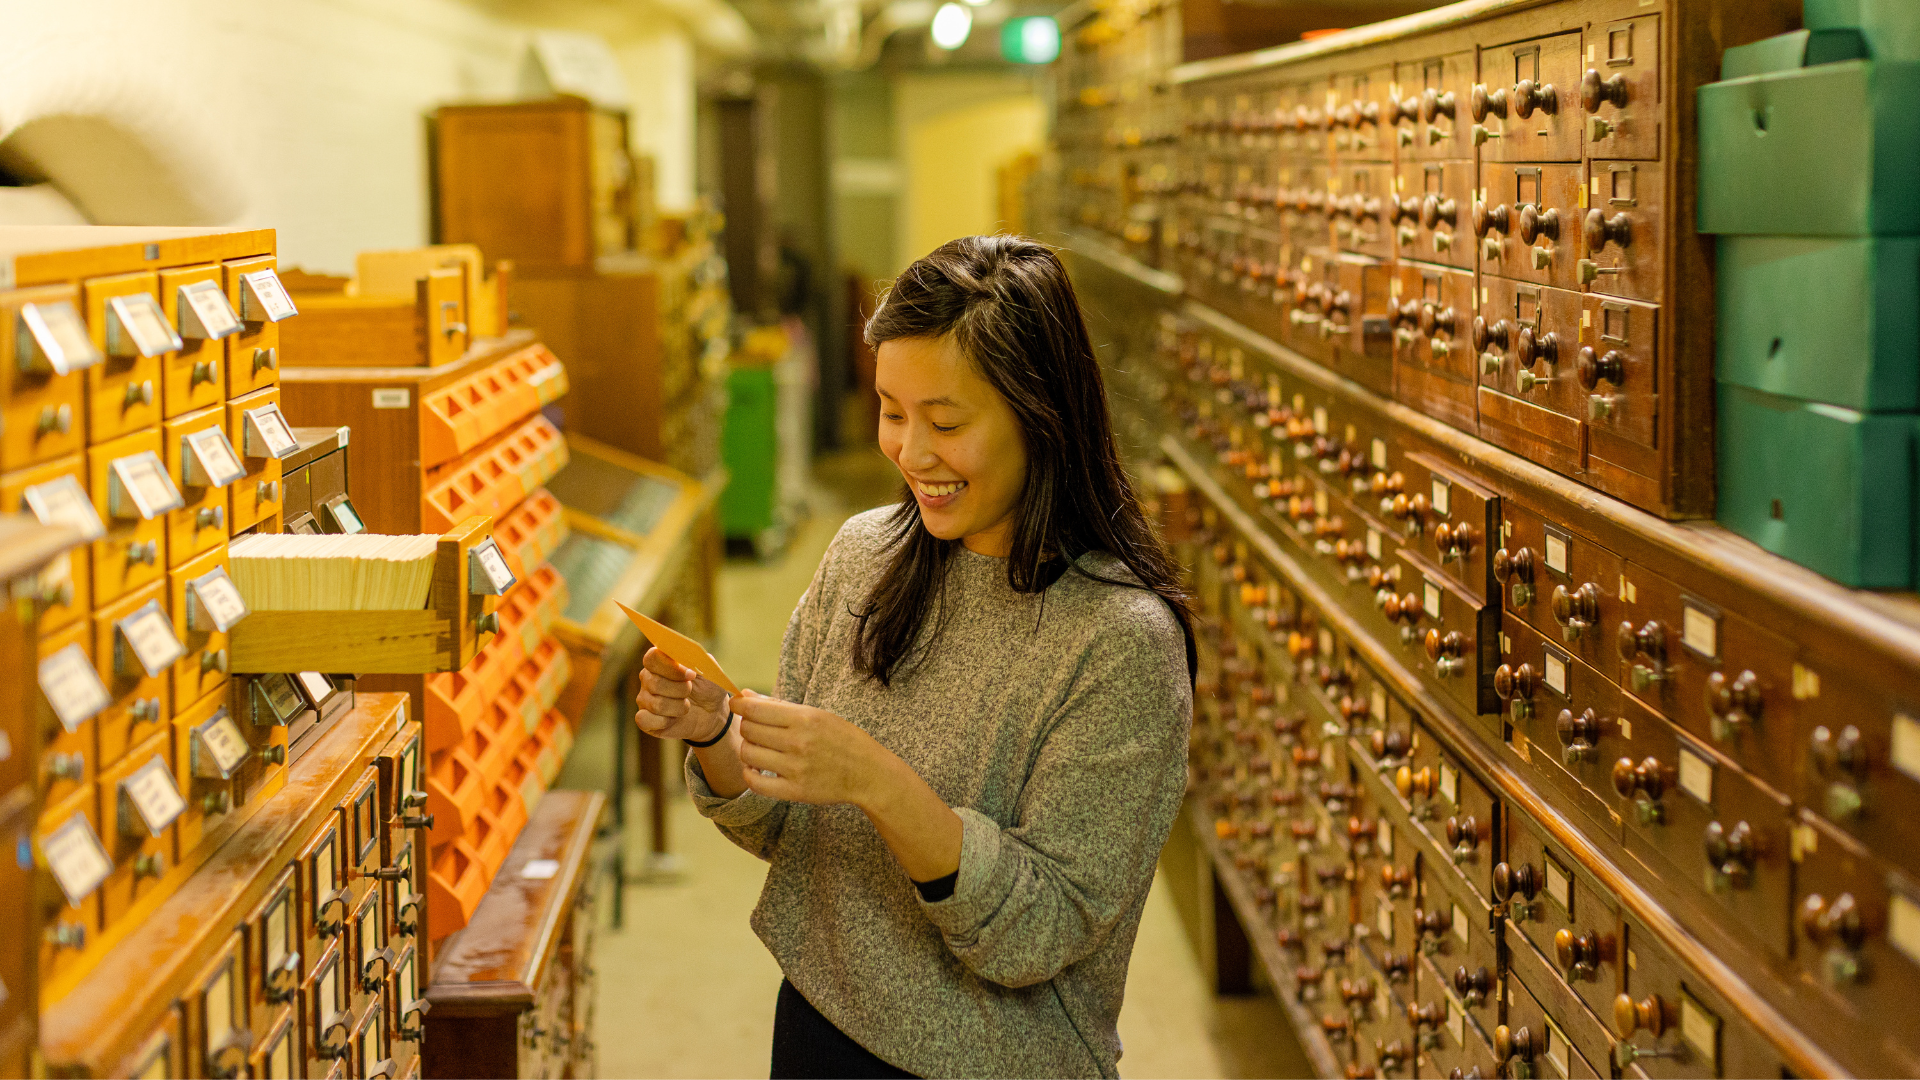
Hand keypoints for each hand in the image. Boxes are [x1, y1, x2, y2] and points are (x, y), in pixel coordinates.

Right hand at [633, 647, 730, 741]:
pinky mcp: (644, 720)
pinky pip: (644, 720)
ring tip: (686, 706)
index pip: (653, 657)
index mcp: (660, 661)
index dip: (671, 667)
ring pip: (656, 704)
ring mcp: (644, 699)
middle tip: (691, 691)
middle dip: (680, 690)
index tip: (691, 675)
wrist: (711, 714)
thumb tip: (682, 653)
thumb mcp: (709, 670)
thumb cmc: (708, 688)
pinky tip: (674, 719)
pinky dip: (665, 722)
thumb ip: (696, 658)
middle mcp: (648, 678)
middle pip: (654, 682)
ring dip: (679, 707)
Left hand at [734, 691, 893, 807]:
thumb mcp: (817, 714)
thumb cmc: (843, 740)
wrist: (869, 773)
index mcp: (805, 718)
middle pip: (749, 730)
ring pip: (749, 754)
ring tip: (759, 748)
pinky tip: (757, 769)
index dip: (739, 705)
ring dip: (749, 749)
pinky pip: (756, 784)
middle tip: (755, 728)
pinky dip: (750, 774)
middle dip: (746, 726)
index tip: (736, 704)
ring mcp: (796, 768)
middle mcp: (798, 742)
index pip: (755, 709)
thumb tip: (745, 696)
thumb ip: (779, 706)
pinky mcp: (795, 791)